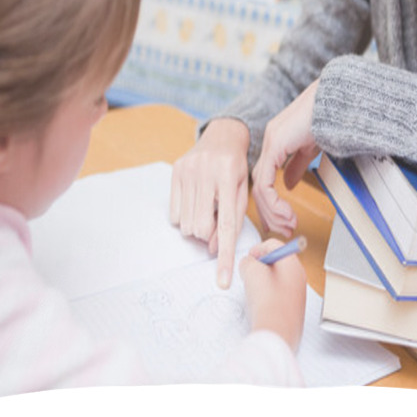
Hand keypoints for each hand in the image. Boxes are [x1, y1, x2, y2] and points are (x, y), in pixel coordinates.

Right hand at [169, 118, 249, 289]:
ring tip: (206, 207)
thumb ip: (232, 221)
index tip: (222, 280)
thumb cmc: (236, 169)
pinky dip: (184, 217)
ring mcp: (188, 171)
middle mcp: (206, 172)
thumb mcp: (243, 192)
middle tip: (215, 220)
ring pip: (186, 225)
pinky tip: (194, 201)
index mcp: (229, 178)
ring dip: (196, 226)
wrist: (222, 136)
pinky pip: (173, 215)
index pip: (226, 226)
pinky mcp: (175, 171)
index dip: (225, 256)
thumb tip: (214, 249)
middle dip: (208, 234)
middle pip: (201, 228)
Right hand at [239, 238, 306, 351]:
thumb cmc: (268, 304)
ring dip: (262, 279)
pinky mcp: (292, 308)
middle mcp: (299, 277)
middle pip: (277, 261)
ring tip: (253, 289)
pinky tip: (259, 302)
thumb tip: (248, 263)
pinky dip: (267, 293)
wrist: (276, 335)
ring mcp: (297, 294)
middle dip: (260, 265)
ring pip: (277, 277)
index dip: (259, 248)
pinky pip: (278, 292)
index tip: (249, 257)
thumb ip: (248, 262)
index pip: (276, 245)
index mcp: (293, 265)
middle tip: (249, 273)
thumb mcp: (252, 273)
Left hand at [251, 80, 319, 237]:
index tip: (282, 220)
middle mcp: (270, 141)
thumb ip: (296, 165)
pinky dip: (273, 202)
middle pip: (258, 185)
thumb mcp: (310, 148)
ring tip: (289, 224)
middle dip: (270, 213)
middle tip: (284, 229)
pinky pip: (264, 182)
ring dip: (272, 211)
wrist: (338, 101)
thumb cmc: (330, 118)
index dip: (270, 202)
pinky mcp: (275, 145)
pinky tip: (286, 211)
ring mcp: (270, 142)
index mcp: (277, 141)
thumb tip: (287, 185)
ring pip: (259, 187)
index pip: (263, 178)